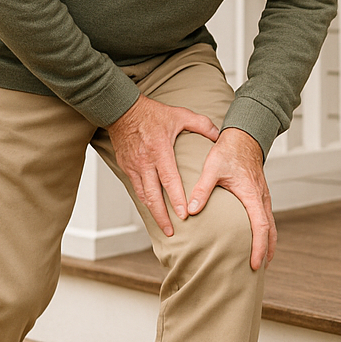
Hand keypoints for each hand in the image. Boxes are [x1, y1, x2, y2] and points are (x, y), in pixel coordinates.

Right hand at [106, 95, 219, 235]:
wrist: (122, 110)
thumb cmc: (151, 113)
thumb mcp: (179, 114)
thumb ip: (201, 124)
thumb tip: (218, 135)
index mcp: (160, 151)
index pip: (169, 180)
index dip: (176, 199)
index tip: (184, 215)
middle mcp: (145, 162)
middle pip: (154, 196)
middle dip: (163, 216)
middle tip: (172, 232)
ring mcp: (134, 166)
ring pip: (143, 196)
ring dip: (153, 213)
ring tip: (164, 226)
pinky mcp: (126, 167)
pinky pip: (135, 188)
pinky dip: (144, 201)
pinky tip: (152, 209)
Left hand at [187, 128, 275, 270]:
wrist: (243, 137)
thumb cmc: (228, 151)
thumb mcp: (212, 168)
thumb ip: (202, 188)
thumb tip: (191, 209)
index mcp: (252, 195)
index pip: (260, 226)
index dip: (259, 247)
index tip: (254, 263)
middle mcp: (261, 198)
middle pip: (270, 231)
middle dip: (266, 251)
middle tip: (258, 270)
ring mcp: (263, 197)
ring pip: (270, 225)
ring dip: (267, 243)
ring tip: (261, 261)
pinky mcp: (260, 195)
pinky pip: (266, 218)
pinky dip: (265, 232)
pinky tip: (257, 238)